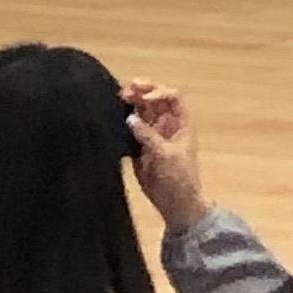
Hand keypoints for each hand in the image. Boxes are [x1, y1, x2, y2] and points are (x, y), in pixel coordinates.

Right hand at [124, 80, 210, 236]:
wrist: (174, 202)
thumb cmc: (178, 177)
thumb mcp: (165, 155)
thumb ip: (147, 136)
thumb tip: (129, 117)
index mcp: (181, 123)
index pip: (172, 98)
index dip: (159, 92)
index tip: (143, 97)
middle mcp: (167, 125)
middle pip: (154, 102)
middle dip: (141, 93)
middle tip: (123, 90)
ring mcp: (152, 136)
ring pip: (141, 114)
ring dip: (130, 105)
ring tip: (115, 99)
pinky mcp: (139, 148)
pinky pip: (131, 130)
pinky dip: (123, 123)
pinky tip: (111, 118)